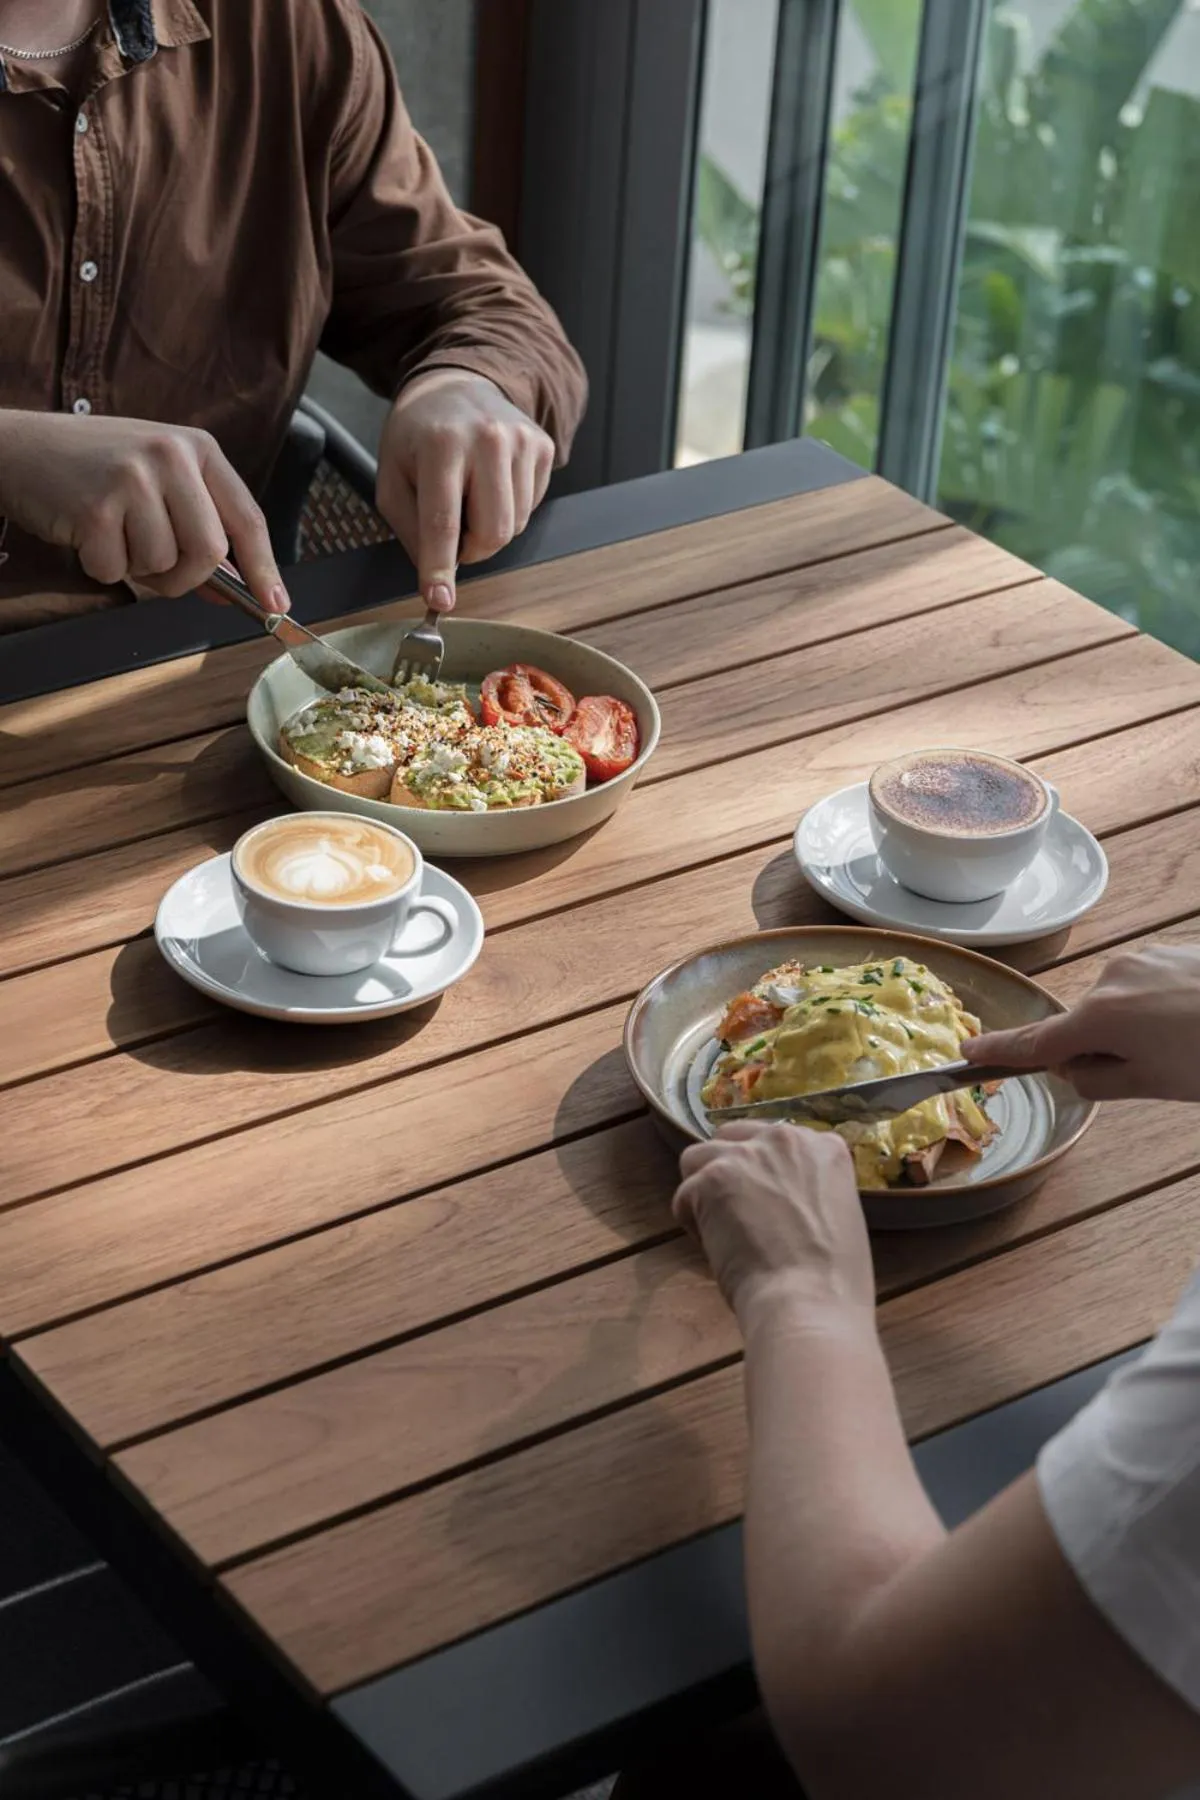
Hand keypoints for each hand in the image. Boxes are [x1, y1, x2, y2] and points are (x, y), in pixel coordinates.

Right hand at [0, 411, 287, 610]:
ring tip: (115, 534)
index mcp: (198, 448)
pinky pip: (117, 570)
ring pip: (163, 566)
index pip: (247, 518)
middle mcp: (171, 456)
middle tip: (156, 568)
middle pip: (209, 552)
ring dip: (138, 569)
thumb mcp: (159, 481)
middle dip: (186, 577)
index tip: (277, 602)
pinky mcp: (96, 507)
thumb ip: (200, 529)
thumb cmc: (96, 468)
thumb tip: (237, 589)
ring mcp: (133, 479)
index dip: (264, 567)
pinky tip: (87, 532)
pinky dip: (102, 567)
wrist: (22, 447)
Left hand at [377, 369, 554, 613]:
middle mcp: (487, 439)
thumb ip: (409, 528)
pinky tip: (491, 484)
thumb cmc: (419, 436)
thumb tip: (436, 576)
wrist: (457, 386)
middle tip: (453, 533)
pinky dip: (509, 509)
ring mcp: (521, 441)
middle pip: (492, 533)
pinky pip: (531, 507)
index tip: (439, 601)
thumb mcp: (392, 476)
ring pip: (515, 526)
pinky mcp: (543, 447)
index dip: (440, 568)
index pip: (443, 521)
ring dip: (489, 529)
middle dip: (471, 550)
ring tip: (471, 497)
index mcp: (441, 445)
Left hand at [674, 1123, 873, 1325]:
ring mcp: (745, 1155)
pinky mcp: (711, 1179)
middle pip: (732, 1138)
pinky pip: (684, 1196)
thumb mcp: (840, 1214)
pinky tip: (717, 1252)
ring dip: (703, 1193)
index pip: (774, 1139)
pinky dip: (693, 1226)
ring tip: (721, 1231)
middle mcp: (784, 1138)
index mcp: (824, 1147)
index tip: (765, 1201)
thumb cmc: (833, 1279)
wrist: (809, 1301)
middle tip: (735, 1212)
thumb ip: (809, 1189)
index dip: (764, 1172)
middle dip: (727, 1171)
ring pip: (698, 1159)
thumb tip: (781, 1195)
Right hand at [965, 943, 1199, 1100]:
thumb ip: (1098, 1081)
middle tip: (1152, 1073)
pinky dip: (1158, 1009)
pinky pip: (1146, 988)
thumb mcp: (1153, 1085)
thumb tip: (1072, 1068)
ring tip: (1186, 1048)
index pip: (1036, 1040)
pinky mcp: (1171, 951)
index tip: (968, 1053)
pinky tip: (1196, 1023)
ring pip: (1118, 1006)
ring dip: (1134, 1029)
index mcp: (1099, 1017)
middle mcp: (1111, 979)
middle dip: (1100, 1049)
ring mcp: (1142, 960)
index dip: (1001, 1050)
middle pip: (1082, 1024)